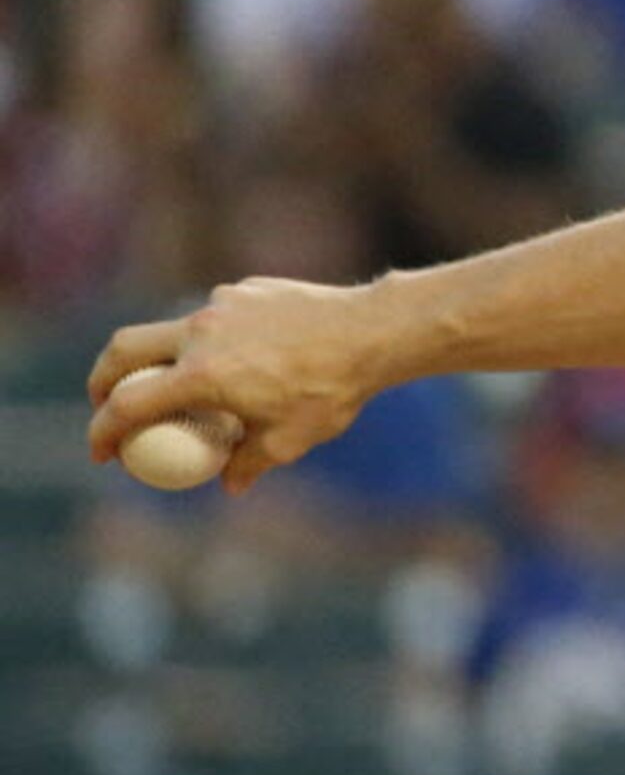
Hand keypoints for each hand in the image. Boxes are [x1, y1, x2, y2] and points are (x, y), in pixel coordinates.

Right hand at [88, 280, 390, 493]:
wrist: (372, 332)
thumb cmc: (331, 391)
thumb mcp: (290, 441)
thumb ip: (248, 463)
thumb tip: (228, 485)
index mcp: (201, 374)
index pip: (128, 404)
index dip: (104, 432)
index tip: (102, 454)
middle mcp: (200, 331)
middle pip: (123, 349)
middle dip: (102, 379)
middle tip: (107, 405)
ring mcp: (221, 304)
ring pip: (170, 328)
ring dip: (160, 356)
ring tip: (175, 384)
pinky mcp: (244, 289)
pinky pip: (212, 314)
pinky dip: (207, 338)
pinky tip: (238, 357)